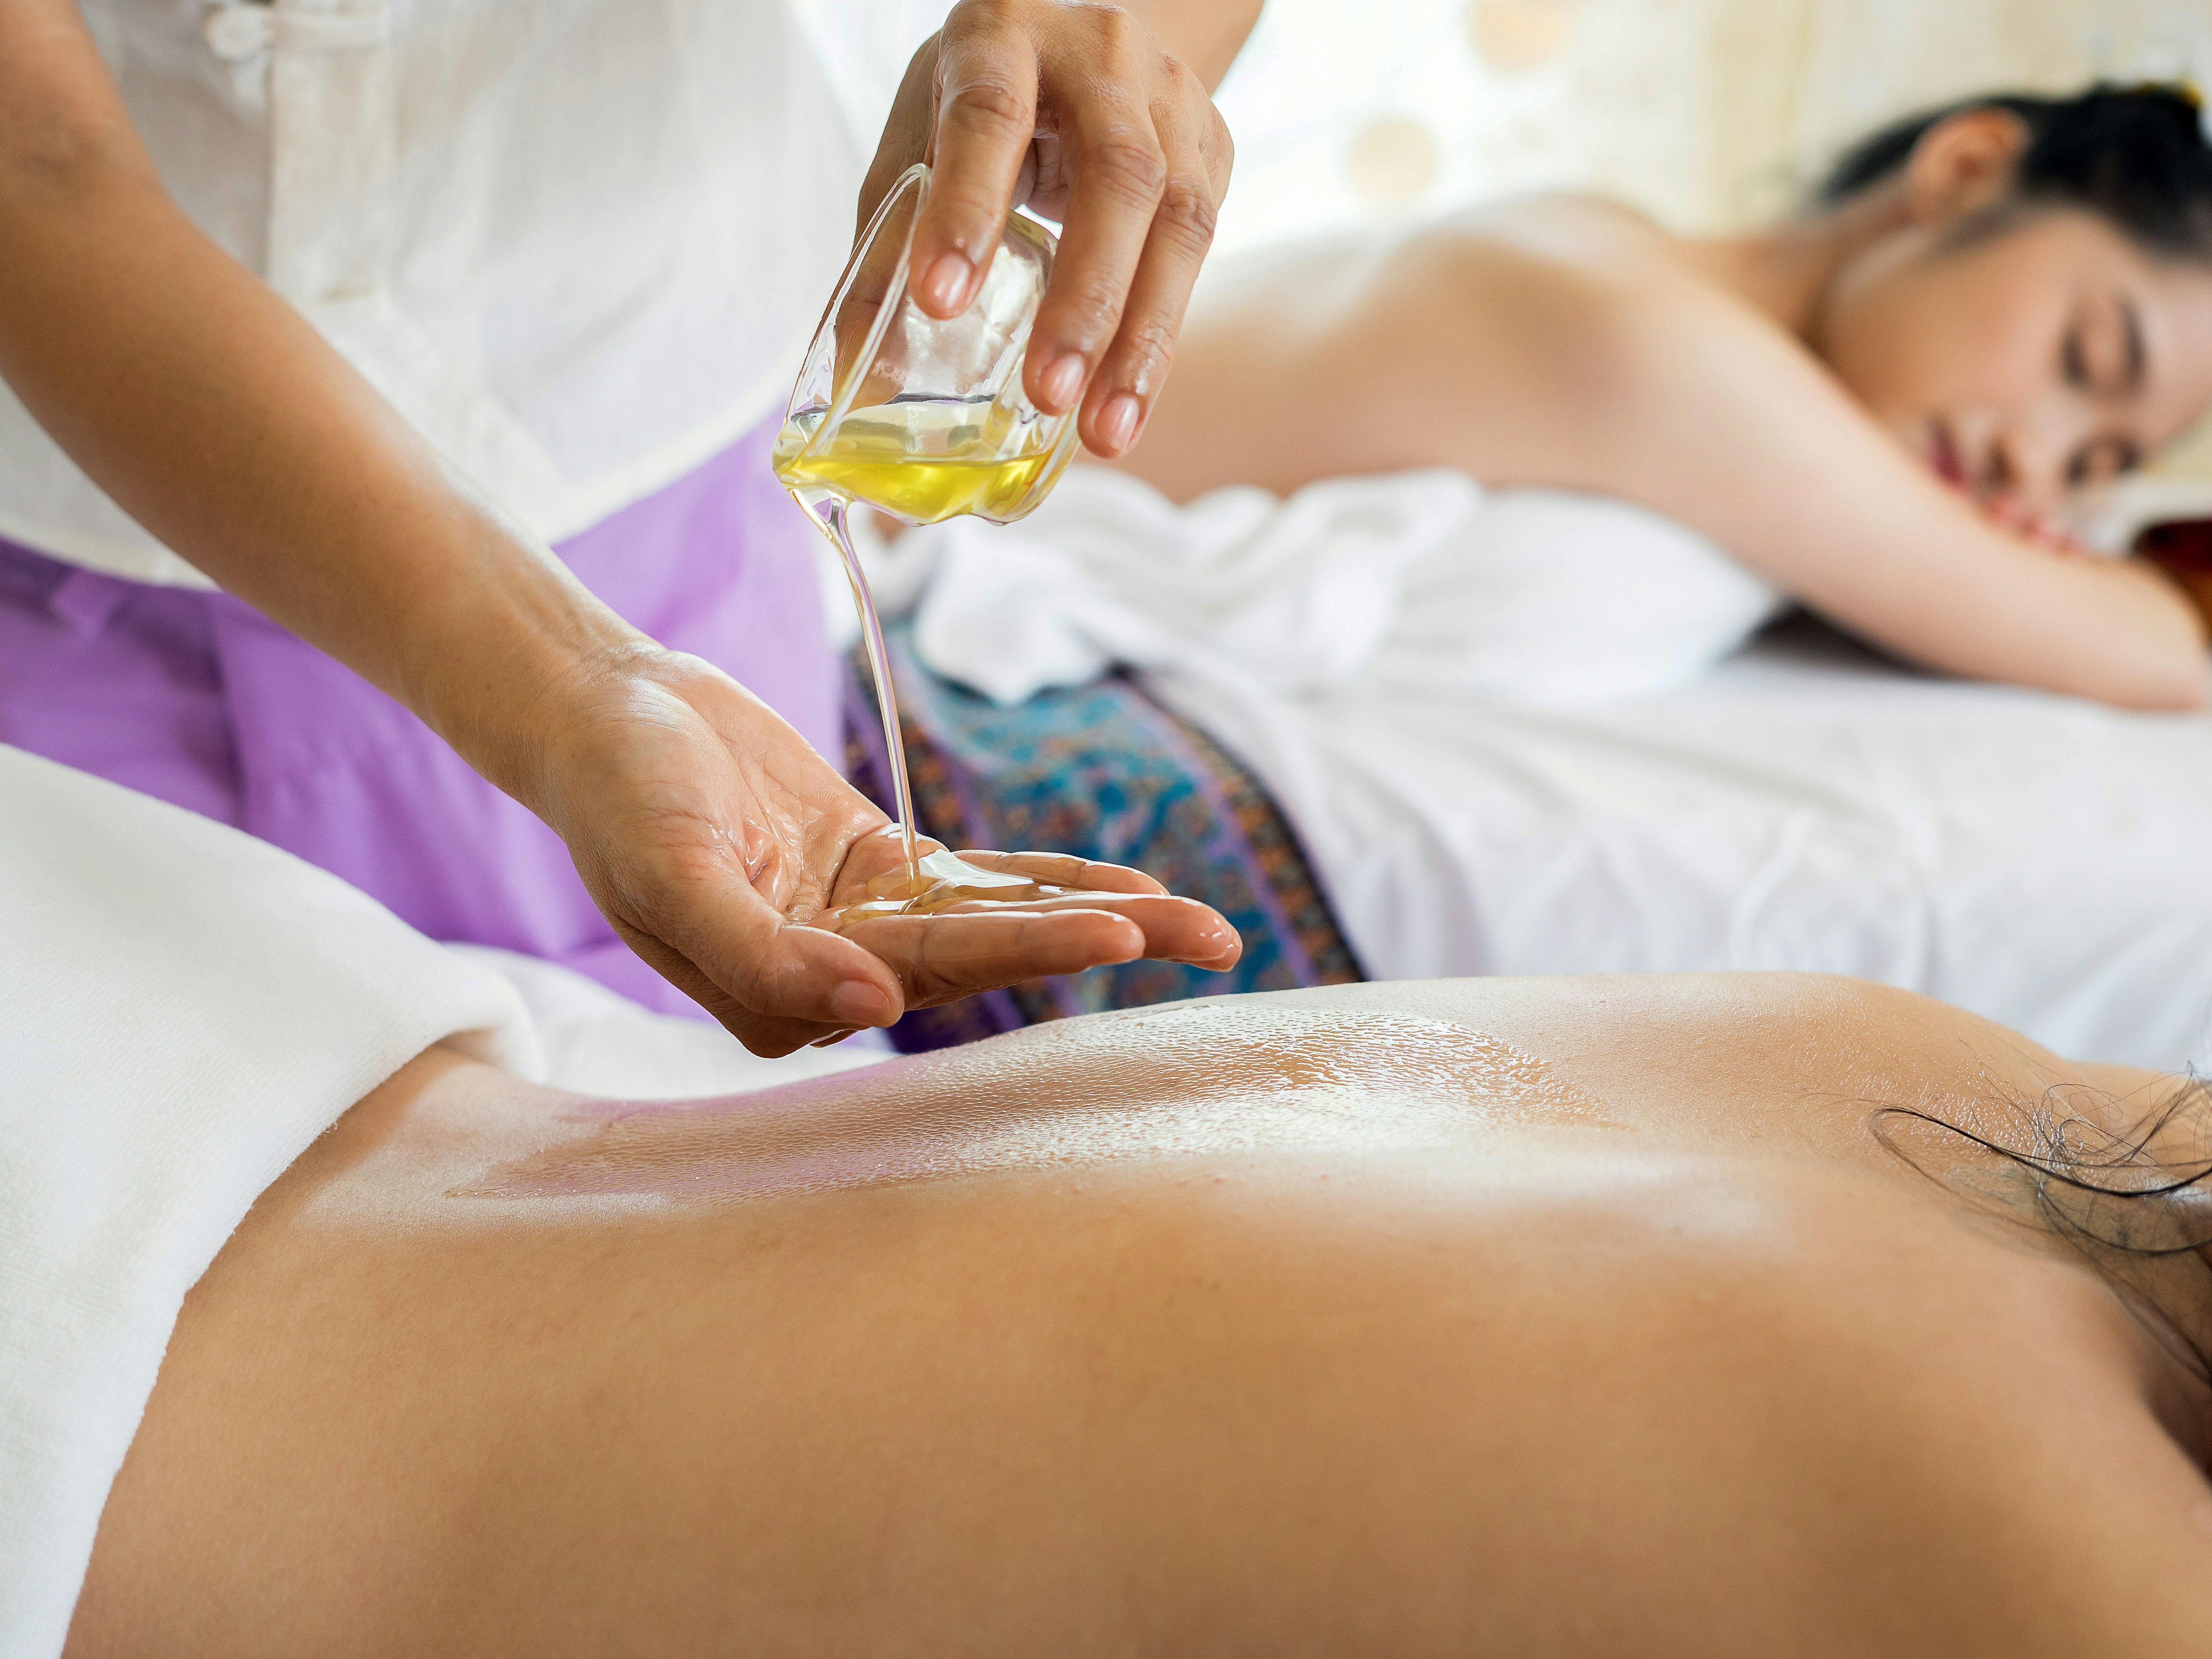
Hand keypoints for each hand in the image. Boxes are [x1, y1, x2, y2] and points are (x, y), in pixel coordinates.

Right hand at [522, 647, 1241, 1056]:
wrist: (605, 713)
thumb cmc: (619, 794)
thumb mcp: (670, 873)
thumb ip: (761, 954)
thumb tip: (870, 1011)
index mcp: (784, 997)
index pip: (926, 977)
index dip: (1026, 954)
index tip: (1117, 933)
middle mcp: (837, 974)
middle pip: (987, 961)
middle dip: (1100, 946)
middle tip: (1213, 938)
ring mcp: (865, 923)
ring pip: (1000, 925)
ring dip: (1100, 918)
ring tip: (1206, 925)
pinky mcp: (881, 870)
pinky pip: (983, 882)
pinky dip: (1054, 881)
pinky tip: (1132, 888)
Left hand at [859, 0, 1235, 458]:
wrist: (1087, 43)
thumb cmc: (987, 100)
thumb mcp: (922, 142)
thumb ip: (887, 246)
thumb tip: (858, 373)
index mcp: (1004, 36)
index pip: (990, 116)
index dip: (967, 206)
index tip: (939, 301)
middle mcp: (1103, 57)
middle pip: (1116, 175)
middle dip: (1084, 297)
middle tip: (1047, 393)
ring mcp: (1173, 102)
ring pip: (1179, 221)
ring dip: (1141, 339)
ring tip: (1103, 431)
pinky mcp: (1213, 151)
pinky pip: (1200, 253)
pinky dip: (1160, 338)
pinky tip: (1127, 403)